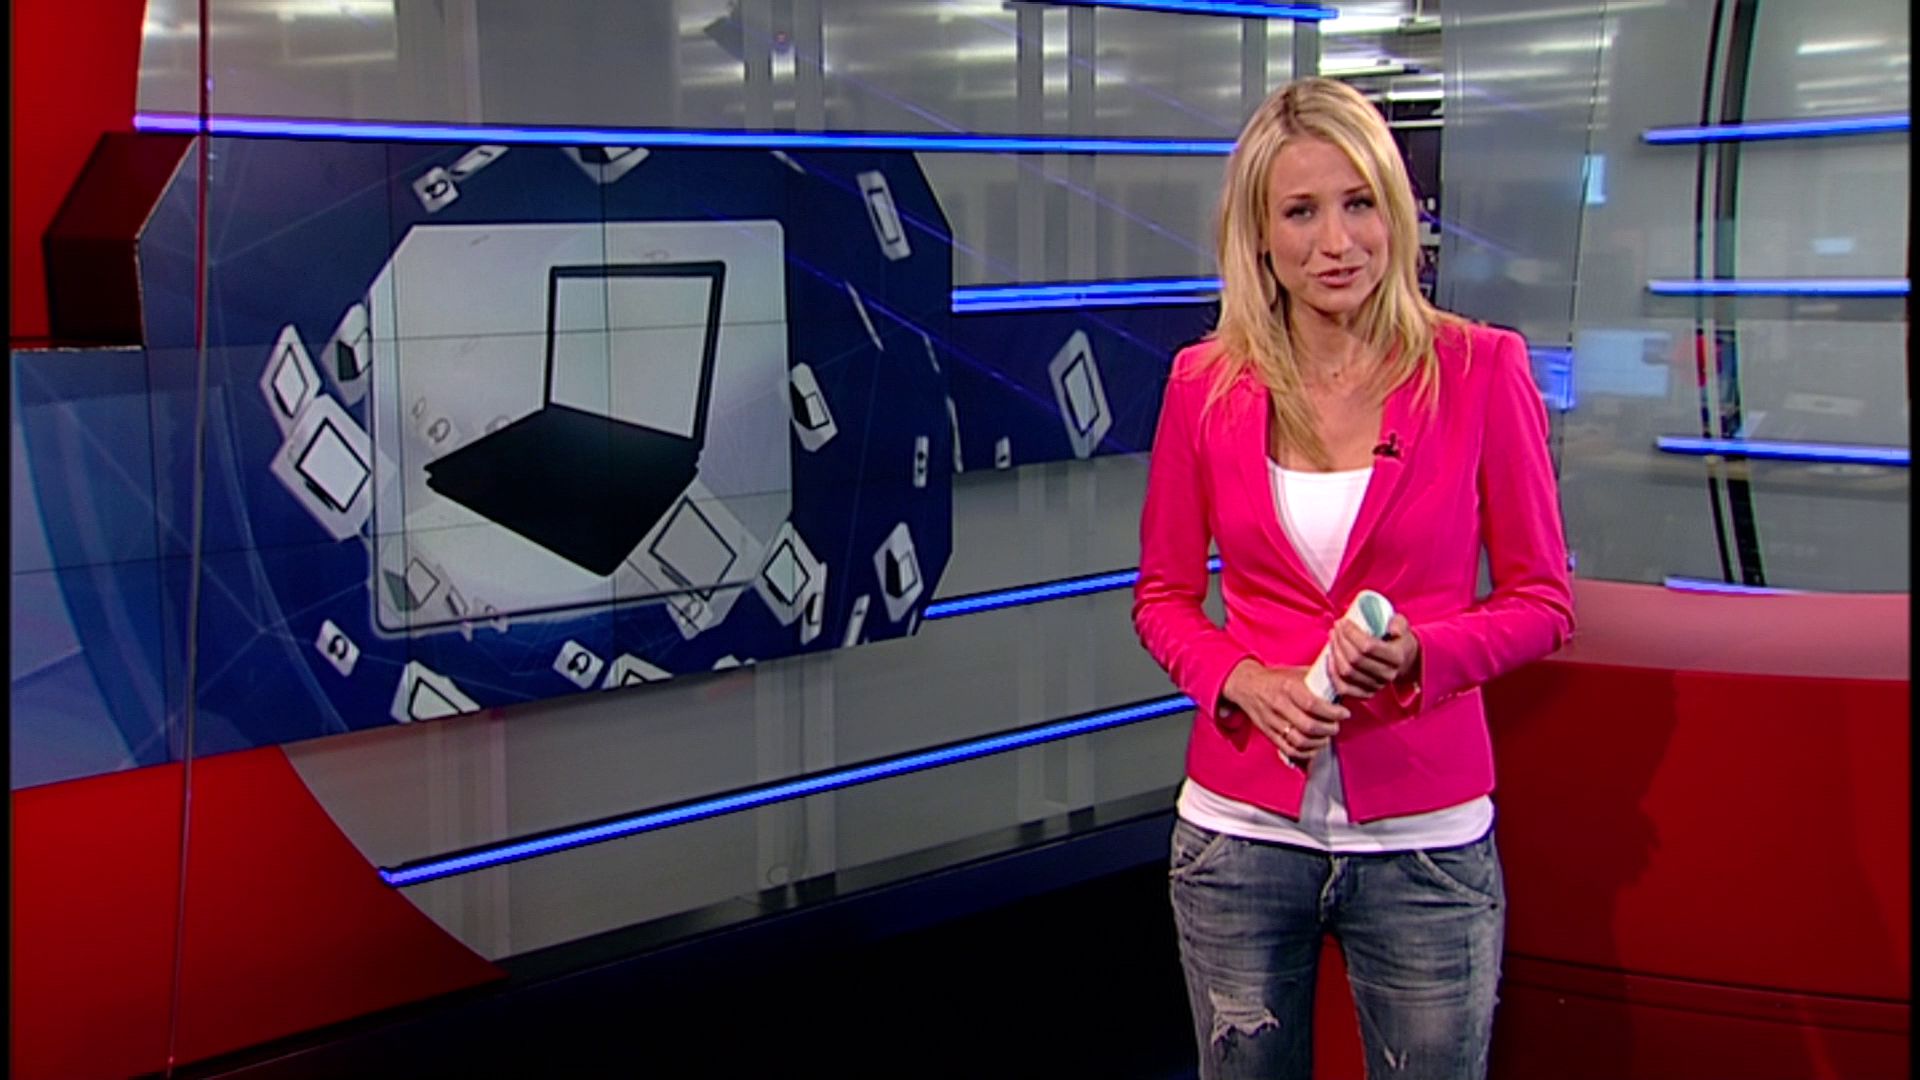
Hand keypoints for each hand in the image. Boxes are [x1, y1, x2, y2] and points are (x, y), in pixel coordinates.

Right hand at [1222, 660, 1348, 764]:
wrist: (1246, 685)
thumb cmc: (1276, 679)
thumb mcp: (1296, 672)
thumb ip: (1318, 679)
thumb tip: (1341, 684)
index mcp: (1288, 687)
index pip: (1313, 704)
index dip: (1332, 712)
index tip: (1344, 713)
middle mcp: (1279, 705)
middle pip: (1308, 726)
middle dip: (1329, 729)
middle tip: (1336, 726)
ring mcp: (1273, 722)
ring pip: (1300, 741)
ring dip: (1319, 742)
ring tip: (1326, 736)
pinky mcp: (1269, 734)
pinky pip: (1290, 750)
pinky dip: (1306, 752)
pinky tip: (1314, 746)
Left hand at [1327, 613, 1419, 700]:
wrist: (1401, 659)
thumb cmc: (1396, 638)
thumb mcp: (1401, 625)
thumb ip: (1398, 623)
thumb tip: (1392, 629)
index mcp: (1397, 657)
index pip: (1369, 647)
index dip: (1352, 633)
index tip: (1344, 622)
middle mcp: (1387, 674)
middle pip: (1355, 659)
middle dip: (1341, 640)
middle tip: (1336, 627)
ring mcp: (1376, 686)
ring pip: (1347, 672)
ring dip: (1335, 653)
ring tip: (1333, 637)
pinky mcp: (1365, 694)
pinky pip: (1343, 688)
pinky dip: (1333, 673)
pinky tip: (1330, 657)